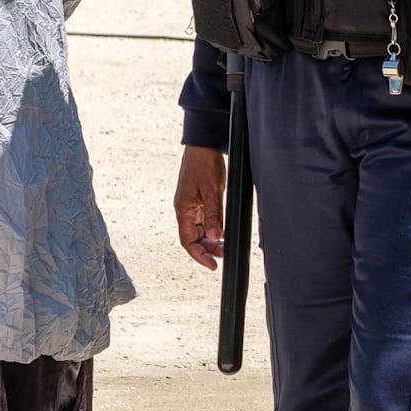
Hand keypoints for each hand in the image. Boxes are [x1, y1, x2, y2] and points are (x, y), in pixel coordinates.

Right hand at [174, 146, 225, 269]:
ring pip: (198, 230)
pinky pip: (202, 220)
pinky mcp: (197, 199)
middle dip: (208, 249)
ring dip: (210, 240)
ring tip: (226, 244)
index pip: (188, 241)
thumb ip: (214, 215)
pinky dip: (212, 228)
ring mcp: (190, 204)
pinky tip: (222, 229)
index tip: (213, 265)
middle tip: (225, 254)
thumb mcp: (212, 190)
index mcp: (183, 209)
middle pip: (193, 238)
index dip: (200, 255)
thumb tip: (214, 238)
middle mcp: (184, 209)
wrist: (203, 144)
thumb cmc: (205, 163)